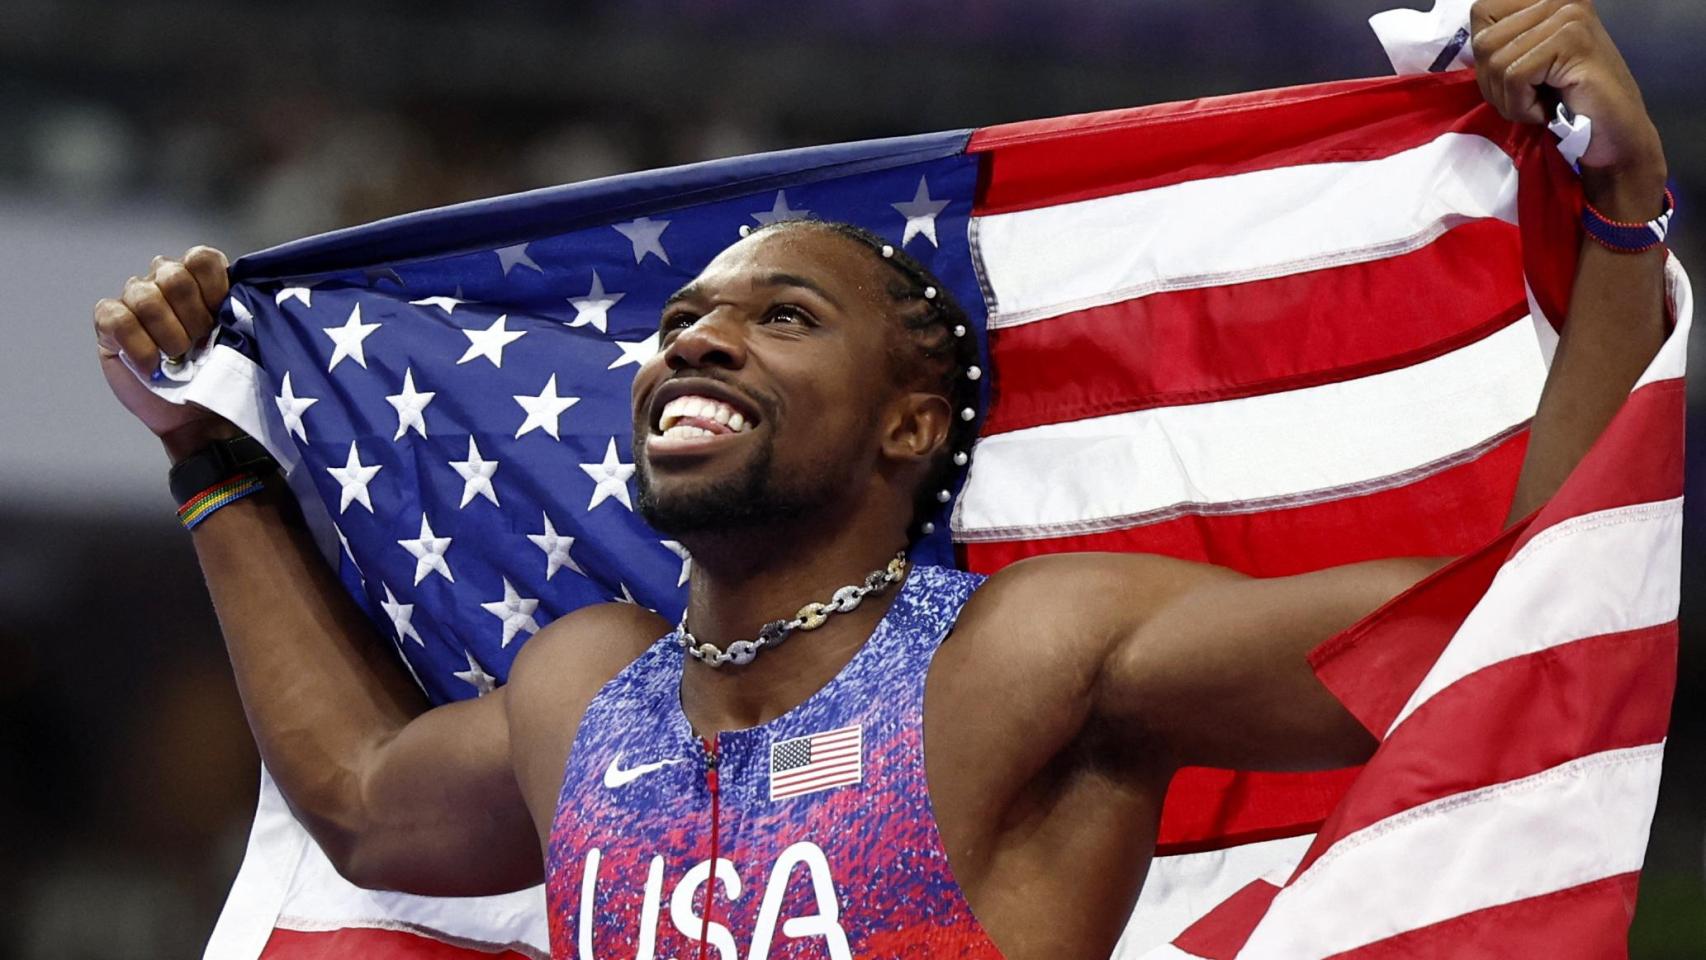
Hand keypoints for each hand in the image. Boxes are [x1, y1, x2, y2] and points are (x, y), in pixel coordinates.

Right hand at [94, 246, 242, 459]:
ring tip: (178, 357)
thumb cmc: (222, 376)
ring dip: (168, 333)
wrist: (199, 418)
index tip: (223, 318)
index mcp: (201, 279)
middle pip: (173, 275)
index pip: (201, 258)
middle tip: (201, 345)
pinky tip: (152, 367)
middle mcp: (165, 281)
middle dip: (192, 316)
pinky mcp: (110, 324)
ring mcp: (136, 300)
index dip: (213, 288)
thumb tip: (245, 294)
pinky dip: (138, 346)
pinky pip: (116, 319)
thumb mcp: (241, 340)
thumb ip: (237, 310)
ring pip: (144, 295)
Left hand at [1471, 0, 1666, 216]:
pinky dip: (1523, 106)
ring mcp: (1569, 15)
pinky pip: (1514, 76)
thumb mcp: (1523, 63)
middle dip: (1494, 83)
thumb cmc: (1566, 104)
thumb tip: (1472, 36)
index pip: (1481, 12)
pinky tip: (1548, 110)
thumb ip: (1500, 42)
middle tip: (1528, 99)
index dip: (1485, 58)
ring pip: (1496, 60)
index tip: (1515, 79)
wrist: (1613, 136)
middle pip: (1484, 41)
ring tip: (1541, 105)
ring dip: (1509, 98)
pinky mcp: (1572, 40)